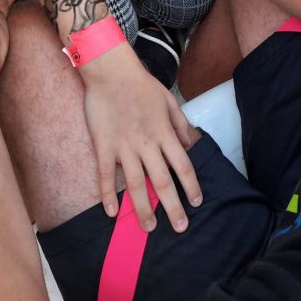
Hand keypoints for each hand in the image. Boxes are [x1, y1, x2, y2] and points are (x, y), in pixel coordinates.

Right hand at [82, 43, 202, 231]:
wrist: (111, 71)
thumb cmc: (141, 84)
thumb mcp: (168, 100)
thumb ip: (180, 124)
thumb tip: (192, 143)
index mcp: (164, 132)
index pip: (182, 165)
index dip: (191, 186)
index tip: (197, 202)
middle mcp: (146, 143)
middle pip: (161, 181)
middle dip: (172, 207)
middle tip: (180, 228)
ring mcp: (123, 146)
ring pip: (134, 184)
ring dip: (142, 208)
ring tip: (149, 228)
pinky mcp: (103, 145)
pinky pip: (104, 175)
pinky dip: (107, 195)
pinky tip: (111, 213)